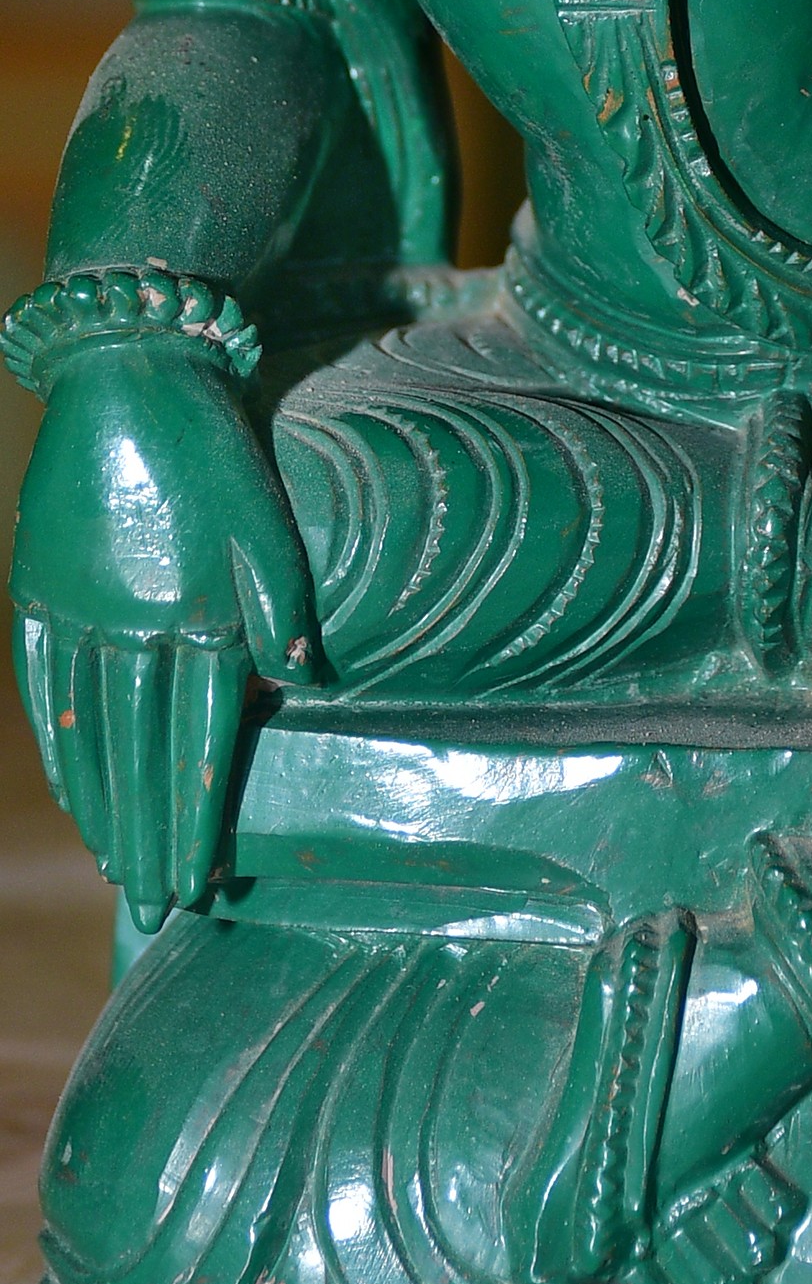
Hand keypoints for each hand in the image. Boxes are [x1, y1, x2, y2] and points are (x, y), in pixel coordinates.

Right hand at [11, 341, 319, 930]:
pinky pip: (43, 685)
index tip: (202, 879)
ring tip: (116, 867)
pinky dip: (58, 743)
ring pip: (89, 734)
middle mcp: (135, 629)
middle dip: (151, 838)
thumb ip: (282, 609)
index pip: (201, 743)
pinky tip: (71, 789)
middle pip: (143, 756)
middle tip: (157, 905)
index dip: (201, 816)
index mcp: (201, 618)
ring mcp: (80, 613)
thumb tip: (298, 683)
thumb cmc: (219, 453)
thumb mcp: (269, 526)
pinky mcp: (41, 590)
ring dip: (105, 806)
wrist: (129, 378)